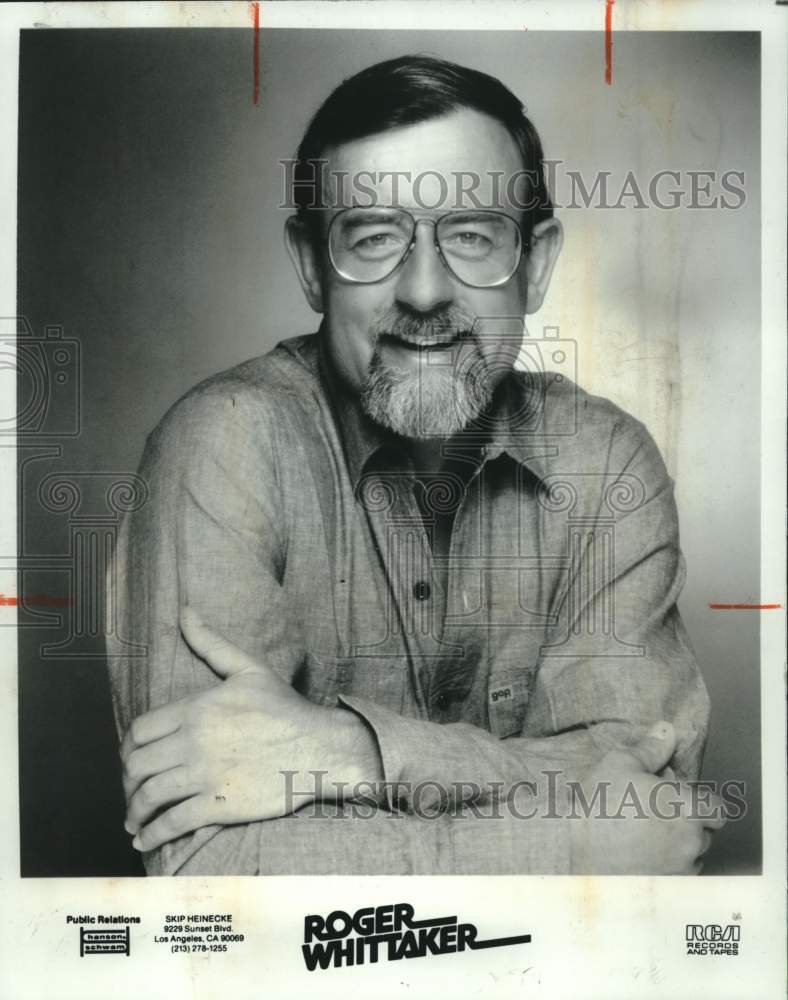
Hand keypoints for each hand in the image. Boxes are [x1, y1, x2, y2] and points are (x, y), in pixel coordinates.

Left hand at [121, 608, 376, 851]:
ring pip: (149, 796)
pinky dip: (152, 835)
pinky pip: (171, 823)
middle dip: (129, 782)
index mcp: (195, 708)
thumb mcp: (248, 668)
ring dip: (135, 812)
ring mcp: (204, 774)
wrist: (319, 747)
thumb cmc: (285, 708)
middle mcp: (193, 741)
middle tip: (134, 791)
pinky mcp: (218, 805)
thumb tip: (185, 611)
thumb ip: (211, 643)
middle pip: (137, 765)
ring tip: (136, 820)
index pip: (139, 731)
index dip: (128, 749)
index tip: (132, 760)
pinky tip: (146, 839)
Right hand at [569, 721, 724, 874]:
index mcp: (687, 810)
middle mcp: (691, 844)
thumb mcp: (620, 764)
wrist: (570, 852)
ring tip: (643, 834)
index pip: (718, 809)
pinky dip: (663, 867)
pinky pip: (674, 876)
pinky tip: (636, 854)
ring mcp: (678, 871)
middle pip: (704, 833)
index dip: (700, 801)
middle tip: (654, 811)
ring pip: (690, 856)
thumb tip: (667, 731)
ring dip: (676, 846)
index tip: (676, 797)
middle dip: (686, 822)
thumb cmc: (598, 806)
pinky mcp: (662, 890)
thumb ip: (650, 749)